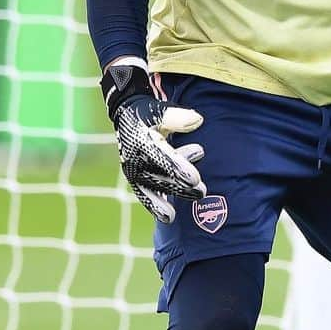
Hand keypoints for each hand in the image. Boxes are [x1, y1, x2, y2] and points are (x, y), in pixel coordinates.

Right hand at [100, 63, 205, 222]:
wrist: (127, 119)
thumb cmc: (148, 115)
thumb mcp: (159, 111)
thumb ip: (177, 117)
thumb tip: (197, 120)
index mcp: (142, 141)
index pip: (162, 157)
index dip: (178, 168)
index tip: (194, 179)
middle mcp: (135, 159)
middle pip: (160, 177)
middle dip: (181, 186)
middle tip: (202, 191)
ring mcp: (134, 172)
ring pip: (154, 188)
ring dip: (174, 194)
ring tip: (197, 196)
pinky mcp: (136, 180)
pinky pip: (145, 195)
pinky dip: (155, 206)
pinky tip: (168, 218)